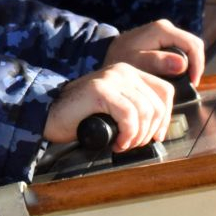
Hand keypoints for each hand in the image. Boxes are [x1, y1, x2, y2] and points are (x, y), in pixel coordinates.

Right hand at [43, 61, 173, 151]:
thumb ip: (135, 108)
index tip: (155, 136)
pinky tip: (118, 142)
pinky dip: (128, 134)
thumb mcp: (115, 108)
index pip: (165, 91)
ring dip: (137, 135)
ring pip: (145, 111)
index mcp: (129, 73)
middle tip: (134, 144)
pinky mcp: (101, 90)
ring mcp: (111, 78)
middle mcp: (123, 71)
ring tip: (124, 144)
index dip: (165, 118)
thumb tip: (158, 128)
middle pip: (157, 104)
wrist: (49, 115)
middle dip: (150, 131)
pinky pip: (129, 116)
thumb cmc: (80, 116)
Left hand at [104, 19, 204, 86]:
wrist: (106, 56)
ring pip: (188, 48)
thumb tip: (182, 64)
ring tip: (184, 82)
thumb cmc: (119, 60)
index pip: (192, 44)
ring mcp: (164, 32)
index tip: (193, 82)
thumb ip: (157, 63)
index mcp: (162, 30)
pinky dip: (182, 63)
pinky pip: (180, 50)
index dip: (197, 64)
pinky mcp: (162, 39)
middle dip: (195, 65)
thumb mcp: (136, 63)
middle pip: (193, 45)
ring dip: (189, 65)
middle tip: (190, 84)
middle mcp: (165, 27)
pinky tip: (177, 76)